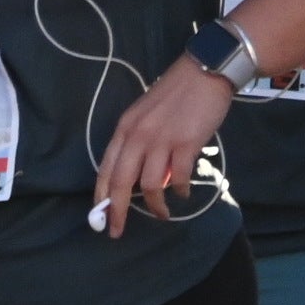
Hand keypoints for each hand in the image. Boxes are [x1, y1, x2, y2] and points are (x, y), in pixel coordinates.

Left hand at [89, 60, 232, 235]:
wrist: (204, 73)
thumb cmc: (176, 95)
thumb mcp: (145, 116)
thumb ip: (138, 142)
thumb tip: (138, 175)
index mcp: (124, 129)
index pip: (105, 169)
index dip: (101, 196)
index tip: (99, 216)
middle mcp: (137, 136)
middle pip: (120, 182)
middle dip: (117, 211)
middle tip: (116, 231)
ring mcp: (161, 140)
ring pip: (149, 185)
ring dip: (155, 205)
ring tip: (162, 213)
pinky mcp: (186, 144)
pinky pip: (177, 177)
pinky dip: (178, 190)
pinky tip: (182, 193)